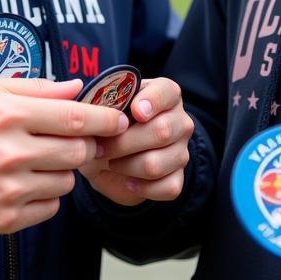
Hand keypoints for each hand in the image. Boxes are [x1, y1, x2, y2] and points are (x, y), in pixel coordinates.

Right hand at [0, 77, 127, 235]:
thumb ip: (38, 87)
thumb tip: (78, 88)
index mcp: (8, 113)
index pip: (74, 117)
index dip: (104, 118)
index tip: (118, 119)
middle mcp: (10, 152)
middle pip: (78, 152)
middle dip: (87, 145)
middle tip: (79, 141)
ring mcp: (8, 188)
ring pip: (67, 181)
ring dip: (64, 170)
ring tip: (42, 161)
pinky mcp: (5, 218)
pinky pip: (50, 207)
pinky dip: (47, 195)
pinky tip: (27, 183)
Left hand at [80, 77, 193, 206]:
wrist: (107, 160)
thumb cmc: (107, 127)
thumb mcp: (101, 110)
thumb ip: (103, 104)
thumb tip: (98, 109)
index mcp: (165, 95)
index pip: (167, 92)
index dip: (152, 101)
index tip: (135, 111)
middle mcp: (179, 121)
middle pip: (161, 131)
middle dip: (123, 142)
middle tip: (100, 147)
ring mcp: (182, 151)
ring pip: (156, 164)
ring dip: (126, 166)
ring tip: (111, 163)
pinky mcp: (178, 178)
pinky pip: (166, 187)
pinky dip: (141, 187)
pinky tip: (127, 181)